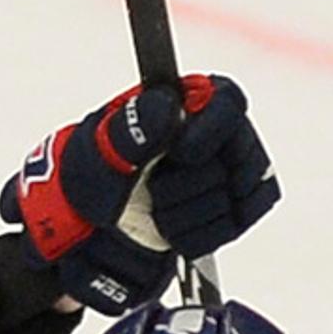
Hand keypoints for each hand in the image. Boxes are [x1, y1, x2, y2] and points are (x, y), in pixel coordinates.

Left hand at [0, 75, 272, 311]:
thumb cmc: (97, 173)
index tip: (178, 153)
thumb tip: (167, 107)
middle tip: (152, 187)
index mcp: (189, 99)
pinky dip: (196, 235)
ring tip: (156, 207)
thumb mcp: (101, 149)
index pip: (230, 104)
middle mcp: (222, 131)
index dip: (208, 134)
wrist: (95, 219)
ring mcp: (235, 171)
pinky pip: (234, 226)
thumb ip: (134, 128)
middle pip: (236, 160)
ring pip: (233, 200)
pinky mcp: (237, 209)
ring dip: (184, 214)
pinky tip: (170, 226)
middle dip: (185, 185)